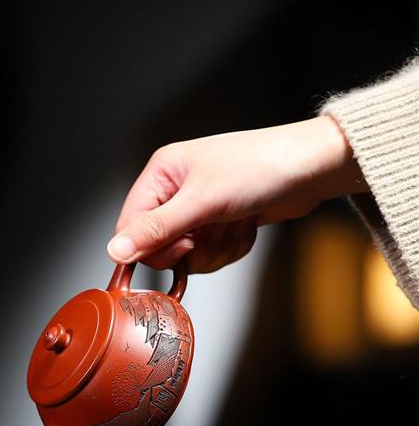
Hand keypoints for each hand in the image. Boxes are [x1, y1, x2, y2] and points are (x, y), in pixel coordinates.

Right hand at [107, 116, 368, 273]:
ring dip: (215, 248)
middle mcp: (175, 190)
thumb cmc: (259, 169)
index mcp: (162, 174)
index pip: (130, 226)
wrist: (310, 169)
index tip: (182, 248)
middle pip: (159, 246)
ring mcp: (198, 208)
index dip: (152, 248)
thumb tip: (114, 251)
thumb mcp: (202, 202)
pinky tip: (246, 225)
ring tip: (236, 223)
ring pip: (188, 255)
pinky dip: (231, 247)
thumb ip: (156, 230)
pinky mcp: (219, 223)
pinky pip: (211, 254)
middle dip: (192, 248)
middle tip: (213, 231)